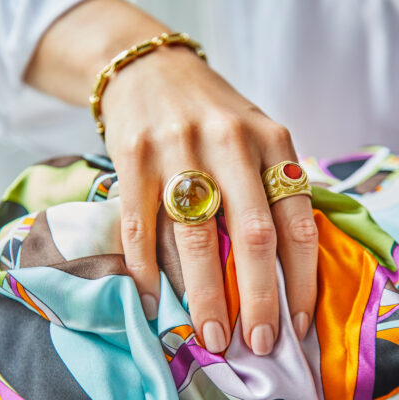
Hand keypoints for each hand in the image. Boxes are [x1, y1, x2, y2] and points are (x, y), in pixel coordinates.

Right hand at [102, 46, 317, 354]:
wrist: (151, 71)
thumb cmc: (210, 113)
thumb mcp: (254, 136)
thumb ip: (269, 187)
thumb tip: (274, 267)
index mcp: (270, 139)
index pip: (297, 221)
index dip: (302, 279)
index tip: (298, 321)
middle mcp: (229, 142)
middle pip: (252, 235)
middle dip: (258, 299)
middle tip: (256, 342)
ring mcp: (178, 147)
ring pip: (196, 236)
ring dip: (205, 294)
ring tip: (212, 332)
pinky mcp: (134, 156)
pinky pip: (141, 225)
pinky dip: (148, 270)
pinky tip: (156, 300)